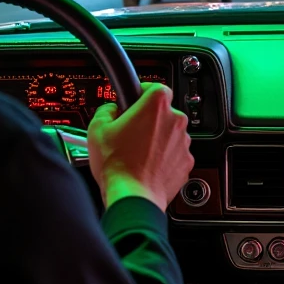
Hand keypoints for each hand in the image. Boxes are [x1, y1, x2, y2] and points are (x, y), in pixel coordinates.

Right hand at [88, 82, 193, 210]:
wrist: (133, 196)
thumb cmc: (117, 164)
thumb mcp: (97, 129)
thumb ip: (106, 109)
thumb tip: (111, 109)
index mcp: (157, 105)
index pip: (156, 86)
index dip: (143, 92)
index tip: (135, 99)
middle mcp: (176, 120)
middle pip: (163, 112)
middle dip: (149, 120)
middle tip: (130, 132)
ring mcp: (184, 142)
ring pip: (170, 134)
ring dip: (157, 139)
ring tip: (137, 152)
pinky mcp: (186, 162)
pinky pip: (174, 153)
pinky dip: (164, 157)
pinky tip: (147, 165)